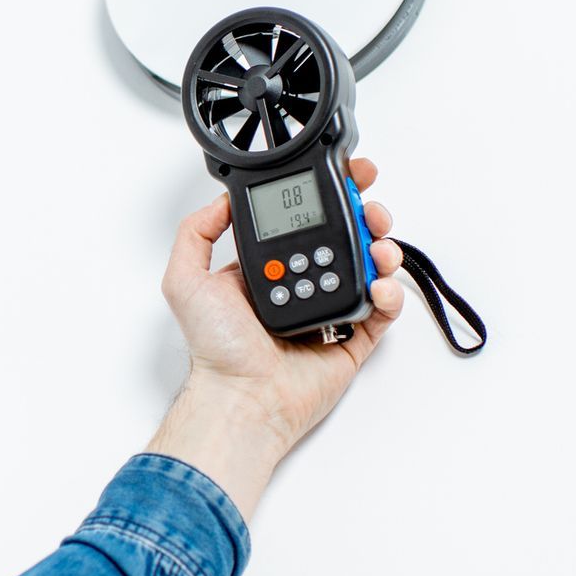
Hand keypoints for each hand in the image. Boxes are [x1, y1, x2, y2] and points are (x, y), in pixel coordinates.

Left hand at [147, 157, 404, 522]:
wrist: (243, 397)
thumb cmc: (216, 349)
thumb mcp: (185, 280)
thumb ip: (196, 232)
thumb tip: (222, 200)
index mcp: (267, 268)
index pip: (303, 221)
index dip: (326, 197)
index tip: (345, 178)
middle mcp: (300, 284)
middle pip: (344, 238)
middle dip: (365, 216)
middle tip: (371, 209)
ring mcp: (328, 310)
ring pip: (369, 268)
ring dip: (383, 248)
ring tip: (379, 247)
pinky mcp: (352, 338)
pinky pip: (382, 310)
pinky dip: (390, 293)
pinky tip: (379, 286)